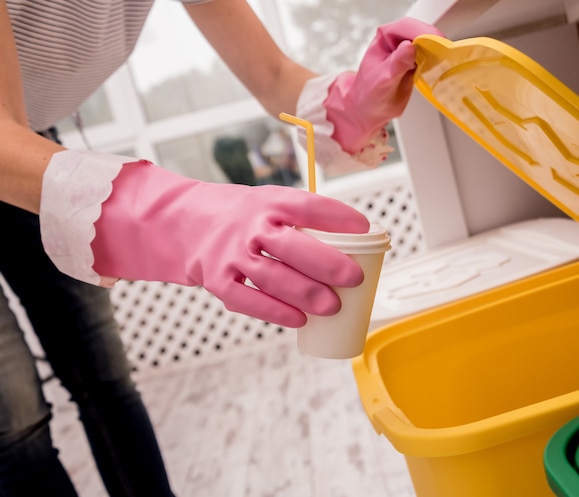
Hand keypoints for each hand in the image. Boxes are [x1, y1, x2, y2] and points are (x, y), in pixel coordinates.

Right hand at [90, 159, 369, 327]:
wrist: (189, 223)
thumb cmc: (246, 218)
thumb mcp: (271, 203)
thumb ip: (305, 221)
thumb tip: (357, 245)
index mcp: (269, 203)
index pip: (307, 206)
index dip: (337, 216)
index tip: (363, 228)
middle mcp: (250, 227)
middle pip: (292, 246)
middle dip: (327, 264)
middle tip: (353, 279)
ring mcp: (232, 255)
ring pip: (273, 278)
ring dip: (306, 294)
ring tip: (333, 306)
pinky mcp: (218, 281)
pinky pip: (249, 301)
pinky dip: (276, 313)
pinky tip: (299, 320)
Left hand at [325, 18, 443, 155]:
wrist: (370, 110)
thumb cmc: (368, 94)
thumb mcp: (382, 79)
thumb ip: (397, 64)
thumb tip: (410, 47)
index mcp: (384, 37)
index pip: (406, 27)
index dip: (422, 32)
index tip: (436, 40)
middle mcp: (397, 40)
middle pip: (420, 32)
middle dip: (433, 40)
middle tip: (443, 51)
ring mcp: (407, 51)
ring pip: (428, 43)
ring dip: (437, 50)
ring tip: (442, 60)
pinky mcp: (416, 62)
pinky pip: (430, 57)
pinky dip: (436, 61)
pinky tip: (439, 67)